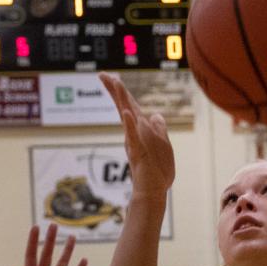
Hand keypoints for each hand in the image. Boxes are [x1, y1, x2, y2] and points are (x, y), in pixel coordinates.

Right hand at [100, 72, 174, 203]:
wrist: (154, 191)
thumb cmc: (157, 171)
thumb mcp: (163, 145)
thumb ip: (159, 129)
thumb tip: (157, 115)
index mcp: (141, 130)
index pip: (130, 106)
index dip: (122, 92)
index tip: (111, 77)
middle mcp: (135, 133)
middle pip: (125, 107)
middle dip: (115, 90)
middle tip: (103, 74)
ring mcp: (135, 143)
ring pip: (127, 117)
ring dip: (122, 101)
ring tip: (115, 83)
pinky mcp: (139, 153)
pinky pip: (134, 137)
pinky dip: (130, 126)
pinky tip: (127, 114)